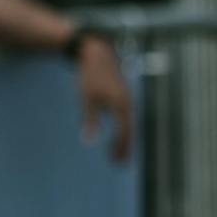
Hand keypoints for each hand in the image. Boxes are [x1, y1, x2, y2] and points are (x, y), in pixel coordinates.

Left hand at [76, 36, 133, 161]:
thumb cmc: (89, 75)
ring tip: (118, 154)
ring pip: (129, 124)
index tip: (115, 160)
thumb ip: (90, 120)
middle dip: (125, 147)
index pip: (125, 132)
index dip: (120, 147)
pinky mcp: (123, 95)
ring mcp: (127, 98)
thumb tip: (89, 141)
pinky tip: (118, 135)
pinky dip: (124, 128)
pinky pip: (126, 117)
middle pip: (130, 130)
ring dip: (125, 139)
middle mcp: (128, 103)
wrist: (97, 52)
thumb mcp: (87, 98)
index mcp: (121, 105)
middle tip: (119, 163)